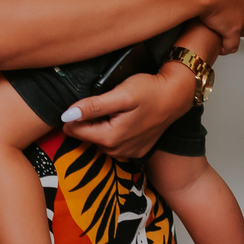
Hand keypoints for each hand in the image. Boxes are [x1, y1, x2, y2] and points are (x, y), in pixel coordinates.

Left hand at [60, 62, 194, 159]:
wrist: (176, 96)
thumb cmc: (150, 91)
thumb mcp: (120, 94)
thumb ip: (93, 106)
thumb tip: (67, 115)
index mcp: (110, 138)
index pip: (74, 130)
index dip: (70, 115)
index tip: (77, 102)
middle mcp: (117, 151)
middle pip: (86, 136)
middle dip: (85, 120)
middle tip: (96, 102)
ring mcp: (127, 153)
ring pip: (98, 140)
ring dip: (97, 126)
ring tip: (108, 108)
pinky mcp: (135, 150)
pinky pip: (113, 143)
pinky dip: (110, 131)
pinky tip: (118, 117)